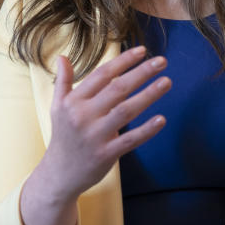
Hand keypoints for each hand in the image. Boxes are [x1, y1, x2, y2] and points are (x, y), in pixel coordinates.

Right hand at [39, 46, 170, 201]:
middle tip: (162, 61)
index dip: (123, 61)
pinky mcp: (106, 154)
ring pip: (125, 111)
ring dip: (148, 95)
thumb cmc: (63, 136)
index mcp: (73, 101)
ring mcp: (95, 136)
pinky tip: (161, 119)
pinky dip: (146, 130)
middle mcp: (83, 116)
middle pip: (117, 89)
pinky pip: (130, 140)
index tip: (143, 50)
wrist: (58, 174)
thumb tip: (62, 57)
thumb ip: (63, 82)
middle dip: (141, 73)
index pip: (102, 75)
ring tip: (167, 82)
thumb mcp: (57, 107)